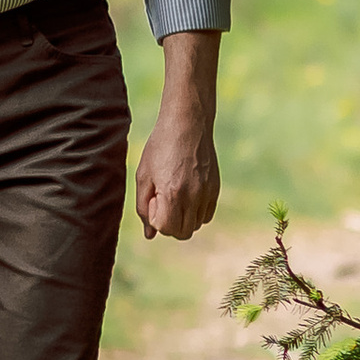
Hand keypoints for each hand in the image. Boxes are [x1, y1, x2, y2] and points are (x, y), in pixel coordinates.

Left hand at [137, 27, 221, 240]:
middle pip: (183, 233)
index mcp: (173, 193)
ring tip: (173, 194)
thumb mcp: (144, 176)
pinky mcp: (216, 189)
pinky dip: (195, 212)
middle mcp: (194, 197)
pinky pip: (207, 214)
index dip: (156, 219)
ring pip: (196, 225)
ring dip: (182, 218)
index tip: (153, 200)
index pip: (166, 229)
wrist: (187, 125)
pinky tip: (186, 193)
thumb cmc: (160, 148)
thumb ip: (144, 206)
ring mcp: (208, 193)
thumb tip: (149, 234)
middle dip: (169, 224)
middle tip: (161, 200)